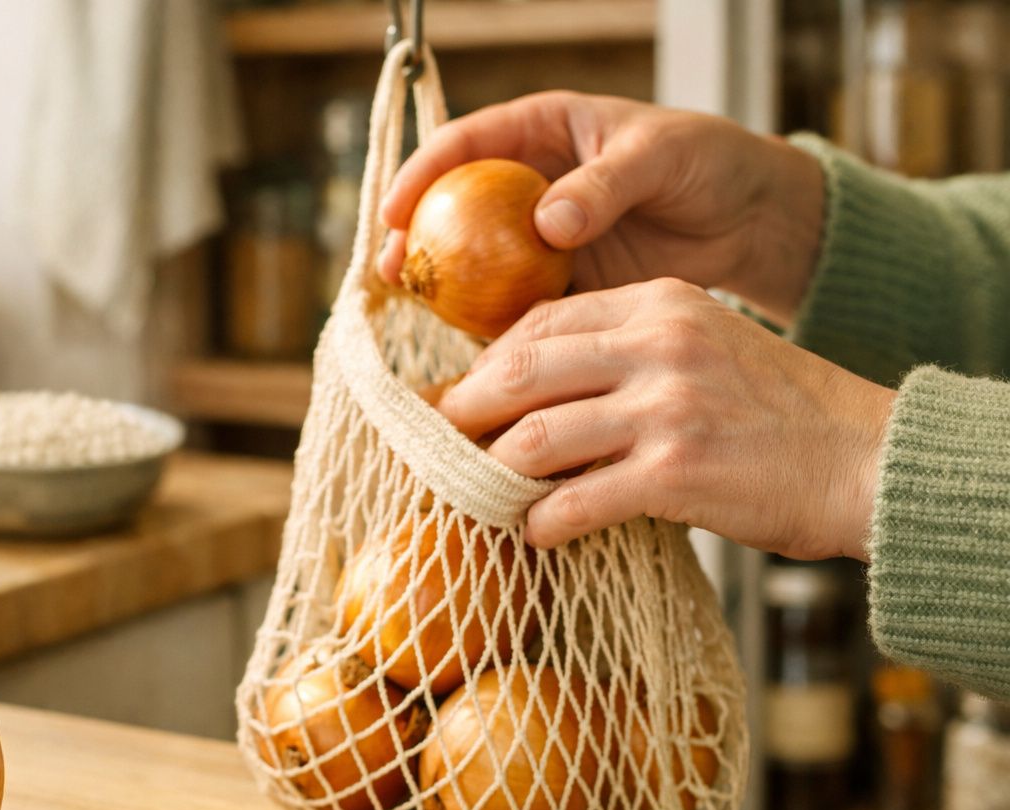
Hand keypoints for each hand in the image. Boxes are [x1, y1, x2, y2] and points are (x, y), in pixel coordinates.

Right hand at [378, 92, 825, 323]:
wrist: (751, 219)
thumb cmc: (709, 162)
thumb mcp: (660, 157)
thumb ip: (603, 184)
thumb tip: (546, 223)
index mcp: (544, 130)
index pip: (466, 143)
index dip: (422, 173)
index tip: (397, 209)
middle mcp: (530, 183)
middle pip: (454, 206)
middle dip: (415, 237)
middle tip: (392, 271)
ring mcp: (541, 237)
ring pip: (477, 259)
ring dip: (445, 287)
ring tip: (420, 313)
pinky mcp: (562, 282)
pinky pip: (517, 302)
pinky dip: (494, 323)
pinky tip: (475, 344)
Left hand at [439, 279, 895, 560]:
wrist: (867, 461)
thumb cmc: (782, 414)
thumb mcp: (709, 347)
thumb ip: (632, 354)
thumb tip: (538, 392)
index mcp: (662, 303)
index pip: (543, 320)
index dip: (489, 360)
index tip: (464, 393)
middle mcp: (659, 344)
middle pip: (520, 370)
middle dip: (467, 410)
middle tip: (442, 442)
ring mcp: (667, 407)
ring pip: (536, 438)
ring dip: (497, 474)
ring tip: (484, 495)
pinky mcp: (676, 473)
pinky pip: (576, 502)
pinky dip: (543, 523)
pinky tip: (536, 533)